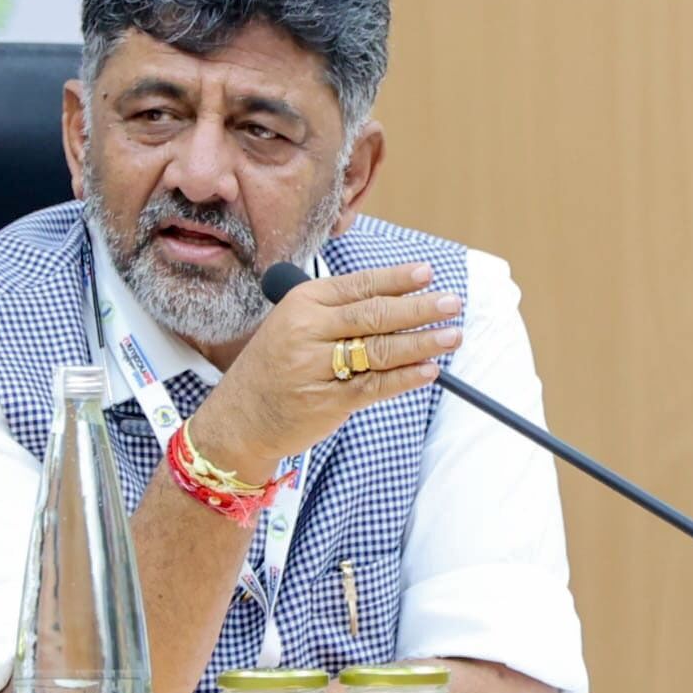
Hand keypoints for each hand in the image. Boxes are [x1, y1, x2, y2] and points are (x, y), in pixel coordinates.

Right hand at [193, 262, 461, 475]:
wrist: (239, 418)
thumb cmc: (274, 367)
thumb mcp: (294, 324)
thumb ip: (338, 311)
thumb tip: (400, 300)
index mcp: (302, 302)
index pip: (359, 285)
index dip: (397, 279)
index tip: (428, 274)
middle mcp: (307, 330)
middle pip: (375, 314)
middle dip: (420, 308)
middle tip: (453, 303)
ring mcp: (316, 367)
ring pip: (380, 350)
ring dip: (422, 343)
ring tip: (452, 336)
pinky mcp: (328, 402)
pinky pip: (376, 386)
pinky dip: (406, 378)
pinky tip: (430, 370)